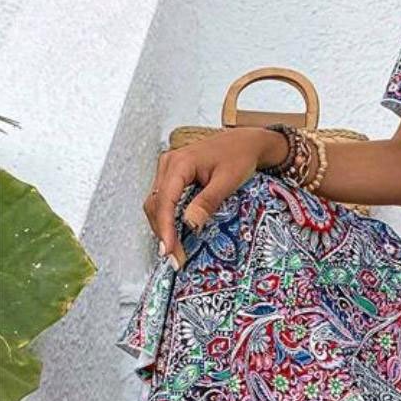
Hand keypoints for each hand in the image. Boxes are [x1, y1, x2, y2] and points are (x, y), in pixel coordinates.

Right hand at [142, 128, 284, 267]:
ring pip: (156, 203)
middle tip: (176, 258)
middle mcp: (168, 164)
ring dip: (163, 227)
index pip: (165, 201)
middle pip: (155, 204)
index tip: (169, 250)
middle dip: (162, 232)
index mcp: (179, 163)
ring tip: (175, 250)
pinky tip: (175, 234)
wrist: (245, 142)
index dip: (165, 228)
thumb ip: (208, 201)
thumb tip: (190, 224)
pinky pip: (163, 199)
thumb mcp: (228, 181)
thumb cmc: (239, 156)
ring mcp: (168, 169)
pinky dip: (167, 218)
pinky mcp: (173, 175)